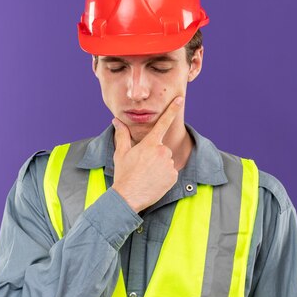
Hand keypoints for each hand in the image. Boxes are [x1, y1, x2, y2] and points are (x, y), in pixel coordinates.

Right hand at [111, 96, 183, 212]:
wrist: (128, 197)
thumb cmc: (124, 174)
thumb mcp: (121, 153)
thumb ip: (122, 135)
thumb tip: (116, 121)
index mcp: (150, 143)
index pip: (163, 122)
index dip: (172, 109)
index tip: (180, 99)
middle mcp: (162, 151)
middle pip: (162, 148)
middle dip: (155, 155)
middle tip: (143, 167)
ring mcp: (169, 164)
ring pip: (166, 161)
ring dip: (160, 166)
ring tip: (147, 175)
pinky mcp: (174, 176)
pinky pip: (171, 172)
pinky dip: (164, 177)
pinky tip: (154, 182)